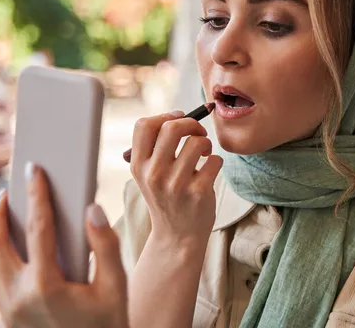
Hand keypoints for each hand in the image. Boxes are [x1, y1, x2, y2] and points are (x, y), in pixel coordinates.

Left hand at [0, 163, 128, 327]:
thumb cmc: (108, 325)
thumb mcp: (116, 286)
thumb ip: (105, 245)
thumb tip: (91, 209)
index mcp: (46, 286)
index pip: (39, 228)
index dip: (38, 194)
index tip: (35, 170)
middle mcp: (19, 297)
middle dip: (1, 214)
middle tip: (11, 190)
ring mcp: (9, 310)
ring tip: (6, 214)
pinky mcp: (8, 318)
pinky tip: (6, 248)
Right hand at [129, 111, 222, 249]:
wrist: (177, 237)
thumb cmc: (167, 198)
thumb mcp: (148, 175)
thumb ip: (155, 148)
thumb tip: (177, 116)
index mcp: (138, 166)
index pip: (144, 125)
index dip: (165, 116)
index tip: (178, 119)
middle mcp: (154, 174)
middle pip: (172, 128)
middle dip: (192, 124)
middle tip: (198, 132)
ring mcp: (176, 184)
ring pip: (198, 143)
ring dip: (206, 144)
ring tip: (205, 155)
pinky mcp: (199, 192)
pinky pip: (215, 160)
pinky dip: (216, 162)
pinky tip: (210, 171)